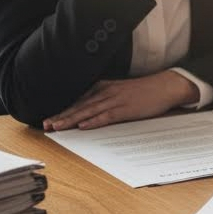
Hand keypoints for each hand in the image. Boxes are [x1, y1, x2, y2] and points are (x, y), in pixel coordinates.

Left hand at [42, 70, 197, 130]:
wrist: (166, 86)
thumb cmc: (146, 91)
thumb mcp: (121, 91)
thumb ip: (106, 98)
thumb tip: (91, 112)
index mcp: (104, 88)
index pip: (79, 102)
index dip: (63, 111)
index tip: (50, 120)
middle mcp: (106, 92)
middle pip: (80, 107)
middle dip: (62, 116)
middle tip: (46, 125)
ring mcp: (116, 100)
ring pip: (88, 111)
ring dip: (71, 120)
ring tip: (57, 127)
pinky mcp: (126, 108)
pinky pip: (106, 116)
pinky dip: (93, 121)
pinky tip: (83, 126)